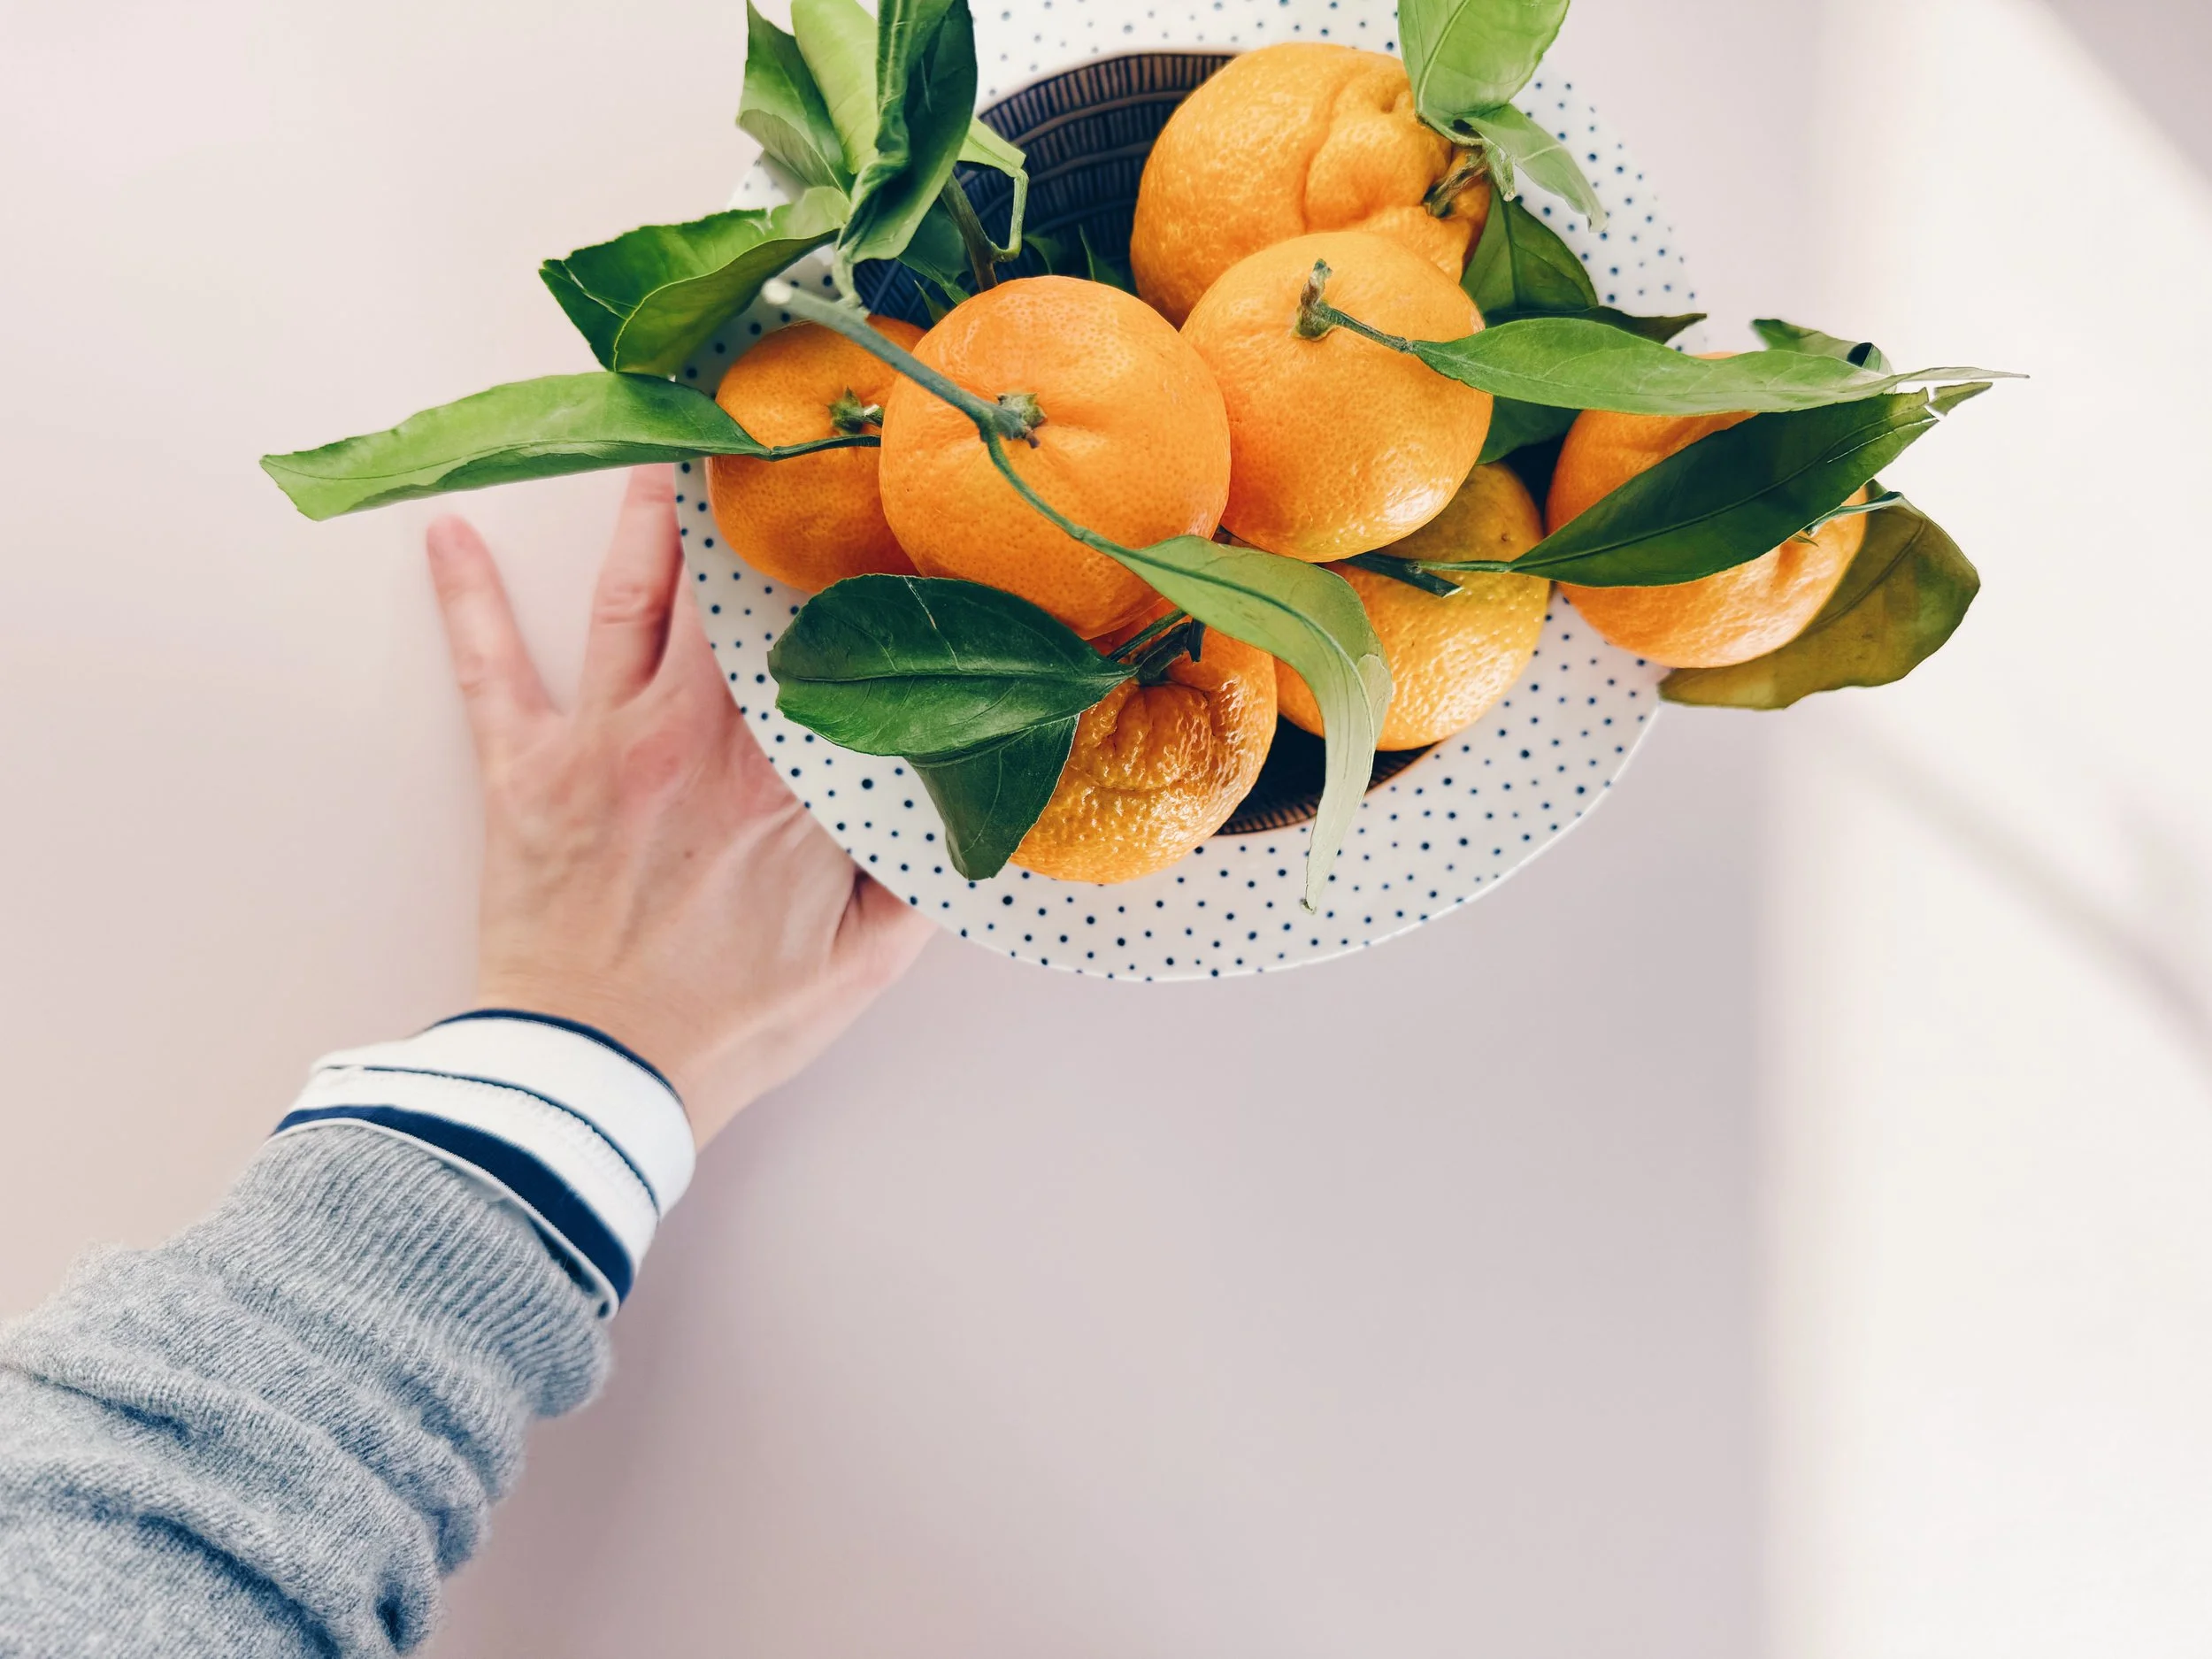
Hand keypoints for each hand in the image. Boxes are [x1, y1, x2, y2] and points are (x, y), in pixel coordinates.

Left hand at [425, 468, 931, 1143]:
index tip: (877, 519)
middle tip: (771, 439)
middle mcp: (703, 736)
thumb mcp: (864, 963)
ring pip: (636, 598)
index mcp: (791, 779)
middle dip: (757, 511)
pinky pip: (492, 667)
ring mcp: (608, 742)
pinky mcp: (525, 769)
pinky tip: (449, 537)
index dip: (859, 577)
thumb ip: (919, 876)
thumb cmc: (729, 1026)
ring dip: (648, 515)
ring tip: (660, 446)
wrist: (596, 1079)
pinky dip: (468, 599)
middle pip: (736, 595)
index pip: (835, 647)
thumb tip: (968, 802)